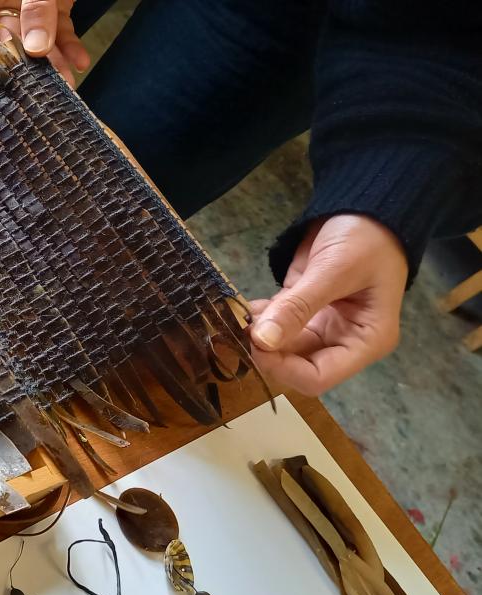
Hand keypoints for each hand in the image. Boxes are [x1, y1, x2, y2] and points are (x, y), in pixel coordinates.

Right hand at [0, 0, 90, 86]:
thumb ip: (36, 7)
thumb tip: (37, 48)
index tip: (4, 69)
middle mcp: (4, 1)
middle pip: (10, 38)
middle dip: (27, 65)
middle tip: (40, 88)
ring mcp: (30, 6)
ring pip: (38, 40)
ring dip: (53, 62)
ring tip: (66, 82)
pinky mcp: (55, 8)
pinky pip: (61, 31)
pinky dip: (71, 46)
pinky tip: (80, 60)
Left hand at [249, 214, 407, 395]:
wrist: (366, 208)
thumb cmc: (366, 239)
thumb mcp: (334, 270)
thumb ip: (298, 307)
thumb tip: (263, 341)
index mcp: (365, 341)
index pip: (319, 377)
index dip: (284, 369)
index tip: (255, 345)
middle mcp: (344, 341)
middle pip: (296, 366)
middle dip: (266, 352)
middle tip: (240, 328)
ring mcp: (321, 328)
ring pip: (281, 348)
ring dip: (257, 336)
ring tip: (238, 316)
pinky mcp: (302, 312)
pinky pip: (275, 326)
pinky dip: (257, 320)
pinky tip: (245, 307)